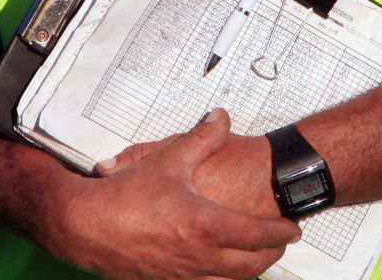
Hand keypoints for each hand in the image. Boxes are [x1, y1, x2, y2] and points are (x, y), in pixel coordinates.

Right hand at [66, 109, 298, 279]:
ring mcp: (183, 274)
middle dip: (272, 255)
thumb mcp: (169, 159)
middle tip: (283, 242)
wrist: (87, 227)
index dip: (281, 232)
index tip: (294, 227)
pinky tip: (219, 267)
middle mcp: (199, 256)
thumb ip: (202, 137)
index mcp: (205, 225)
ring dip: (249, 270)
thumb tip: (222, 117)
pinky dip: (220, 278)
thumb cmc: (126, 196)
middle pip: (251, 266)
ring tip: (257, 256)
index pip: (257, 235)